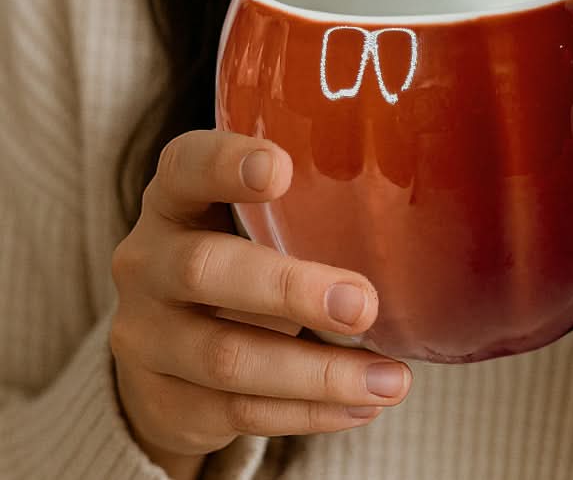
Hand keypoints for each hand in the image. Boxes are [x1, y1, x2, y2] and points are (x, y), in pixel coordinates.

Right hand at [109, 130, 410, 475]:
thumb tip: (419, 200)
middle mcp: (148, 262)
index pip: (186, 166)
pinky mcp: (165, 401)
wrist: (161, 344)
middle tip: (364, 305)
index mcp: (174, 198)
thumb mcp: (251, 217)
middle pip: (204, 270)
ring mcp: (148, 337)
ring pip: (227, 358)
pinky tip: (362, 404)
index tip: (281, 169)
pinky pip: (239, 412)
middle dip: (289, 289)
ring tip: (392, 380)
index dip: (226, 164)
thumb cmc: (237, 252)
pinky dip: (309, 411)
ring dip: (319, 374)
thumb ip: (308, 201)